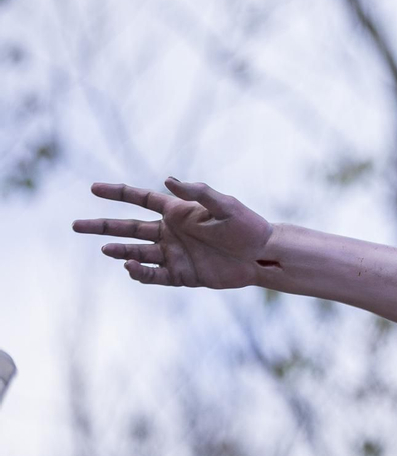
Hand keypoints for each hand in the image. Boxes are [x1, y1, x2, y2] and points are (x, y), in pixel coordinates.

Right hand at [72, 178, 271, 288]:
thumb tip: (167, 180)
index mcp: (179, 212)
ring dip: (119, 251)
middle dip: (103, 225)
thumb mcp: (225, 206)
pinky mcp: (180, 275)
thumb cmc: (248, 226)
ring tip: (105, 249)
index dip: (117, 193)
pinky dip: (139, 273)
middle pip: (128, 227)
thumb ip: (197, 193)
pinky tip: (130, 268)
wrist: (262, 256)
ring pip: (136, 252)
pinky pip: (153, 276)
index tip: (93, 188)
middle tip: (76, 225)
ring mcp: (173, 254)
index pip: (140, 199)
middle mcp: (171, 232)